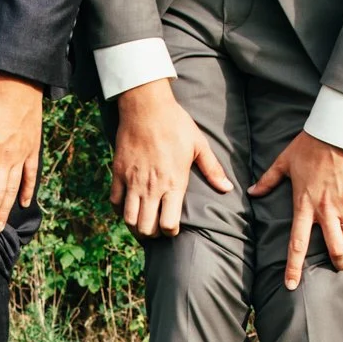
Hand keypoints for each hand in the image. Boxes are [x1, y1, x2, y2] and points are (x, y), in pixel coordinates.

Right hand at [108, 79, 231, 237]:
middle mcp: (152, 187)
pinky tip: (127, 207)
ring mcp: (133, 181)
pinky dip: (119, 209)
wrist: (147, 107)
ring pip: (128, 219)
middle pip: (146, 228)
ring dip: (135, 226)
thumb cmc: (176, 124)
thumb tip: (227, 188)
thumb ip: (212, 170)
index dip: (170, 232)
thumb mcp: (199, 145)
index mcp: (174, 183)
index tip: (173, 227)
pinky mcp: (118, 173)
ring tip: (141, 223)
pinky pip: (114, 201)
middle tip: (156, 229)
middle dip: (152, 234)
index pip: (168, 224)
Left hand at [250, 131, 342, 288]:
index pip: (297, 243)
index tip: (292, 285)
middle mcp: (327, 209)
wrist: (340, 129)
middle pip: (333, 247)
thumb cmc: (310, 145)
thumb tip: (251, 192)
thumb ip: (268, 180)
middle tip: (337, 269)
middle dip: (337, 262)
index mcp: (305, 205)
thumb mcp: (284, 161)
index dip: (294, 267)